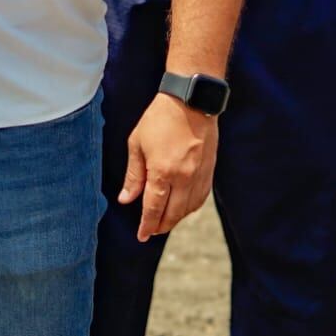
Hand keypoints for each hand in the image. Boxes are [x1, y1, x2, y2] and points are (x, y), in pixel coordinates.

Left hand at [119, 92, 217, 241]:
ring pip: (188, 209)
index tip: (142, 236)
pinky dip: (191, 207)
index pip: (153, 208)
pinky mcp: (209, 169)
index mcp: (162, 172)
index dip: (147, 225)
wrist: (191, 99)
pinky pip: (201, 197)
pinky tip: (183, 207)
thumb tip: (126, 199)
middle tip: (151, 231)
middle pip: (172, 214)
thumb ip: (134, 175)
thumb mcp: (137, 144)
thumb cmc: (160, 118)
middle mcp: (183, 178)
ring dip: (176, 218)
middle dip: (160, 225)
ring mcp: (199, 174)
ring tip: (165, 220)